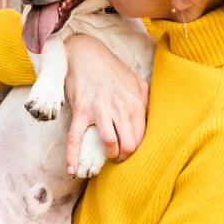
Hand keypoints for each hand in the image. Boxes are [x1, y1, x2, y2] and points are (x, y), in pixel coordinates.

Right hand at [64, 35, 148, 173]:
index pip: (142, 138)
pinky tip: (72, 170)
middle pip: (129, 145)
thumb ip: (146, 100)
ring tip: (107, 155)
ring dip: (109, 155)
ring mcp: (99, 109)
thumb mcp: (136, 81)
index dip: (138, 151)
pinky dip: (72, 157)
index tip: (130, 152)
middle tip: (119, 156)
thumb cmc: (111, 69)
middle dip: (124, 156)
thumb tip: (151, 120)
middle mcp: (120, 107)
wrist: (85, 53)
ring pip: (110, 143)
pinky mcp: (81, 110)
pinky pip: (76, 138)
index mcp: (135, 102)